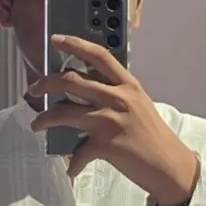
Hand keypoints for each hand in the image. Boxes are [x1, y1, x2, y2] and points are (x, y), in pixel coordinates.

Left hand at [29, 34, 198, 205]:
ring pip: (65, 112)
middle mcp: (118, 98)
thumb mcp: (137, 102)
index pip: (99, 55)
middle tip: (35, 88)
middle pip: (73, 81)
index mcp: (127, 84)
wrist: (170, 165)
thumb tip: (84, 89)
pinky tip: (70, 167)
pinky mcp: (105, 145)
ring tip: (37, 124)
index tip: (56, 39)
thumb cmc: (153, 132)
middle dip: (47, 83)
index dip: (75, 44)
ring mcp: (110, 121)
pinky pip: (78, 152)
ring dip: (45, 119)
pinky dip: (72, 161)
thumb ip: (114, 91)